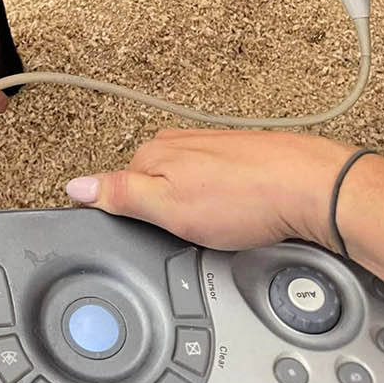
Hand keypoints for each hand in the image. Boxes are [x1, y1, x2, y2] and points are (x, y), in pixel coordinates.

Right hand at [65, 128, 354, 249]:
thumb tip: (75, 186)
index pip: (120, 189)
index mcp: (153, 154)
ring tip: (221, 228)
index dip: (137, 220)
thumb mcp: (168, 209)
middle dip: (167, 215)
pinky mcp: (236, 156)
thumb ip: (118, 195)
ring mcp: (208, 147)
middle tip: (191, 238)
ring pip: (186, 186)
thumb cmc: (245, 198)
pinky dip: (222, 203)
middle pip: (154, 187)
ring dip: (198, 209)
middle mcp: (177, 143)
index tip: (156, 236)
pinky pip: (214, 185)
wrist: (309, 186)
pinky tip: (238, 215)